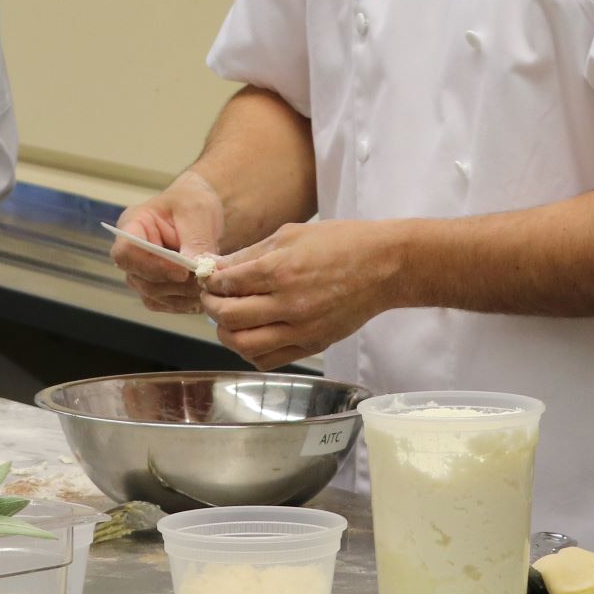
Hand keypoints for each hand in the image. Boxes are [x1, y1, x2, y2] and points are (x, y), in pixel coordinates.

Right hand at [112, 173, 224, 314]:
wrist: (198, 212)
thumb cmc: (192, 203)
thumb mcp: (197, 212)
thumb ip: (196, 240)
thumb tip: (198, 269)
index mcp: (133, 224)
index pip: (126, 252)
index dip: (151, 266)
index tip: (182, 271)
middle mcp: (131, 252)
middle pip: (139, 279)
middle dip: (174, 284)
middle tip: (204, 280)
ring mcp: (140, 272)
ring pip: (152, 296)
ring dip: (182, 296)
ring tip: (208, 284)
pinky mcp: (154, 287)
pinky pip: (164, 304)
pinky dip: (184, 303)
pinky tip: (202, 293)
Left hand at [200, 219, 401, 369]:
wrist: (383, 266)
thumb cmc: (341, 243)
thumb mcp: (291, 234)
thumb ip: (251, 254)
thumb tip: (219, 267)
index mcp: (280, 271)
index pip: (227, 285)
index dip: (211, 283)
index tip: (209, 279)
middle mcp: (289, 305)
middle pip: (229, 318)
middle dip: (212, 308)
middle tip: (211, 299)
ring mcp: (302, 330)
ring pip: (245, 345)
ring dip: (227, 334)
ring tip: (227, 320)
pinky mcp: (313, 345)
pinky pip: (269, 359)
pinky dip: (251, 351)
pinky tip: (250, 335)